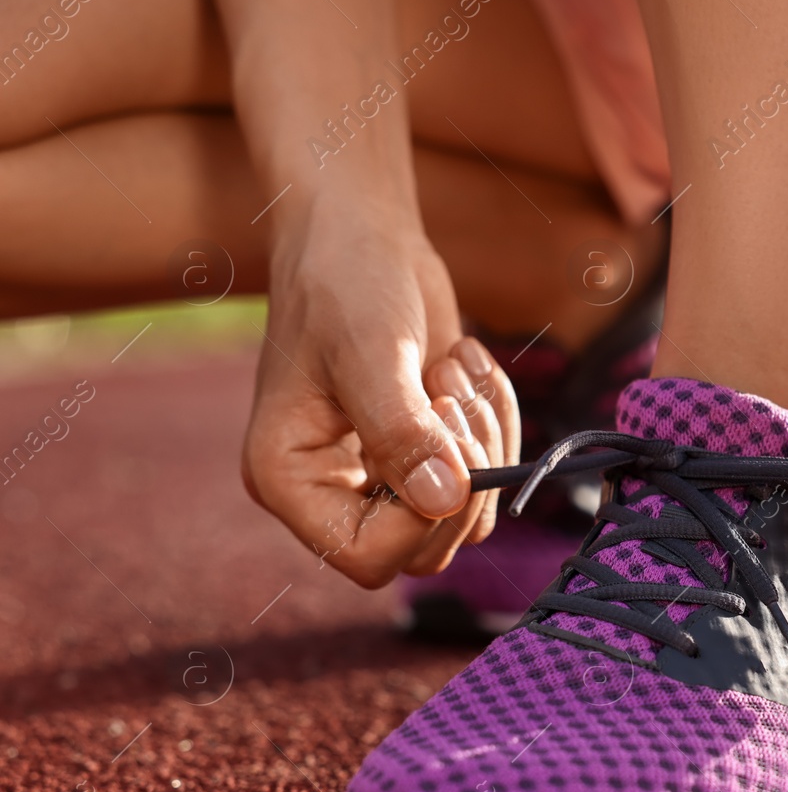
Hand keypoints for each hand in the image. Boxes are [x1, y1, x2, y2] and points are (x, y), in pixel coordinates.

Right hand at [241, 200, 518, 587]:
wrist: (362, 234)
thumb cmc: (347, 281)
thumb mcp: (373, 350)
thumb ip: (403, 430)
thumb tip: (446, 500)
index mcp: (288, 480)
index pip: (367, 557)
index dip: (423, 517)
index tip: (440, 432)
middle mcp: (330, 493)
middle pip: (424, 551)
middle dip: (463, 475)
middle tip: (449, 393)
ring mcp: (380, 478)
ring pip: (463, 517)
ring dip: (484, 441)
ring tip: (452, 369)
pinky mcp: (425, 454)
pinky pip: (485, 477)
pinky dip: (495, 422)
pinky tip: (465, 362)